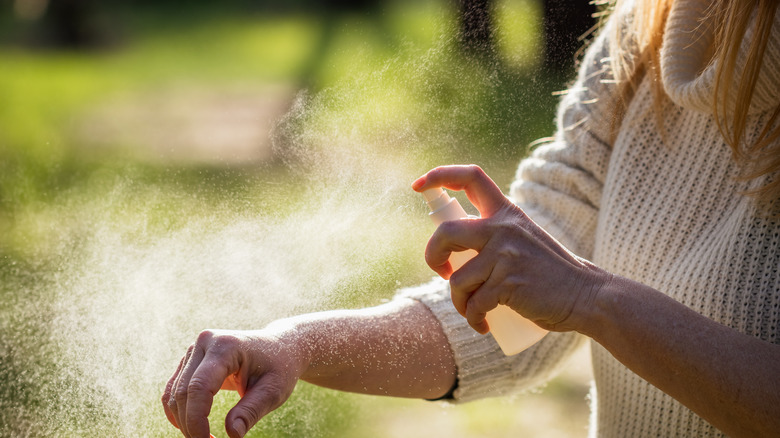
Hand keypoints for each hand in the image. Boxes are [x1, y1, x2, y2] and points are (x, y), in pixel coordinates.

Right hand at [162, 327, 307, 437]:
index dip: (197, 420)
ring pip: (175, 392)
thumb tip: (232, 434)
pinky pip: (175, 388)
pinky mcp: (191, 359)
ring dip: (184, 420)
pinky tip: (193, 428)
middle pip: (183, 392)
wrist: (280, 347)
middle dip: (191, 424)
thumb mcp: (273, 391)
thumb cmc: (279, 368)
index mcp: (226, 346)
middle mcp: (206, 342)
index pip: (199, 387)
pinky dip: (180, 411)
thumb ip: (251, 411)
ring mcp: (196, 349)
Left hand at [412, 165, 609, 333]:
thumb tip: (454, 250)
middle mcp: (504, 228)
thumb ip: (495, 236)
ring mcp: (506, 255)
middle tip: (443, 272)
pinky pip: (474, 304)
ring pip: (457, 279)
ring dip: (458, 302)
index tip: (417, 186)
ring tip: (472, 311)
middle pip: (446, 232)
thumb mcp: (523, 240)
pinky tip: (483, 325)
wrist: (587, 296)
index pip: (471, 177)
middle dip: (433, 255)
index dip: (439, 175)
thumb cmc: (550, 273)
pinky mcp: (508, 283)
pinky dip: (473, 319)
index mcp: (507, 213)